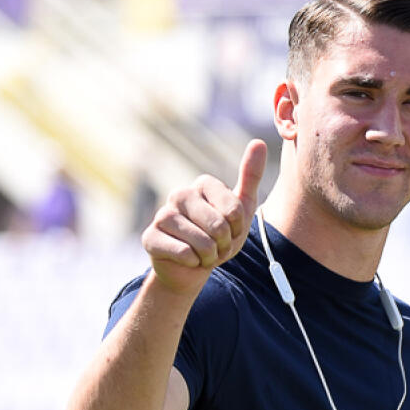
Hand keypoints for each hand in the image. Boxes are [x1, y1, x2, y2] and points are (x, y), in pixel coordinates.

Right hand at [142, 139, 266, 296]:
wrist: (192, 267)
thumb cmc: (219, 237)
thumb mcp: (240, 209)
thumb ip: (250, 176)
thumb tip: (259, 142)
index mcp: (203, 184)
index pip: (234, 210)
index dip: (237, 229)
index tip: (230, 231)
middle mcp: (180, 194)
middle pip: (218, 226)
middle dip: (223, 245)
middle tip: (216, 247)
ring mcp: (163, 214)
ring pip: (201, 242)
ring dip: (209, 256)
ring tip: (203, 254)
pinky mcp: (150, 237)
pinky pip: (183, 254)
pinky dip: (192, 263)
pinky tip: (186, 260)